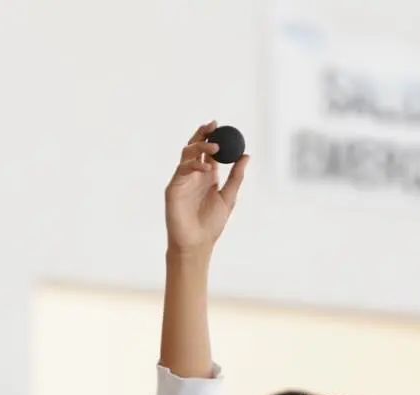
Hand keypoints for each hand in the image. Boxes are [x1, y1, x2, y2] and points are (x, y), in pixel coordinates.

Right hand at [165, 121, 247, 253]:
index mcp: (207, 177)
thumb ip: (236, 177)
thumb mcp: (229, 197)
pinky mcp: (174, 188)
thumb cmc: (211, 225)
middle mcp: (194, 175)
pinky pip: (182, 170)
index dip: (214, 137)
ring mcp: (183, 180)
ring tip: (215, 145)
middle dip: (202, 134)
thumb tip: (246, 156)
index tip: (222, 126)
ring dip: (200, 146)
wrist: (196, 243)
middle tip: (213, 125)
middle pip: (195, 148)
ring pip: (187, 154)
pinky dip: (195, 165)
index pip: (209, 152)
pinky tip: (207, 168)